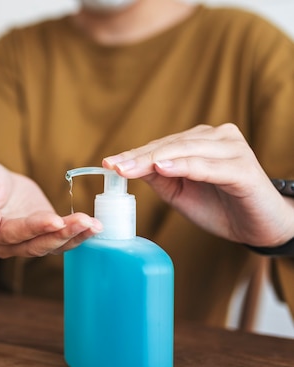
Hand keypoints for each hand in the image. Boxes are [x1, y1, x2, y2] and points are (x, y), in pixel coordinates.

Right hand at [0, 158, 101, 257]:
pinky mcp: (41, 236)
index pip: (10, 234)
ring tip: (93, 225)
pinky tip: (94, 227)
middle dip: (60, 234)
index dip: (33, 228)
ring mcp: (24, 243)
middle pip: (34, 245)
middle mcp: (4, 245)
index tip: (53, 220)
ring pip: (49, 246)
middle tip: (84, 222)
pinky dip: (77, 235)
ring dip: (73, 236)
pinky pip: (60, 240)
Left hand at [103, 123, 293, 246]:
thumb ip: (158, 177)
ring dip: (155, 158)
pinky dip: (184, 166)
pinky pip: (208, 166)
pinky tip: (163, 167)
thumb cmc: (220, 207)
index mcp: (201, 141)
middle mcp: (218, 137)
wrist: (260, 226)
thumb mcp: (179, 193)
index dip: (133, 155)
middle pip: (170, 145)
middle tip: (114, 167)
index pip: (161, 145)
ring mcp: (233, 150)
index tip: (108, 164)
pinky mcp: (244, 169)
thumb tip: (129, 166)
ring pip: (186, 151)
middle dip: (139, 157)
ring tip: (130, 167)